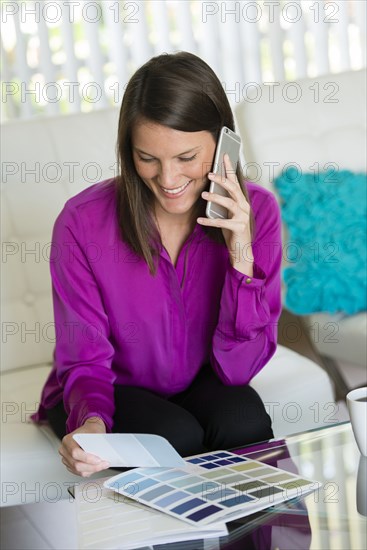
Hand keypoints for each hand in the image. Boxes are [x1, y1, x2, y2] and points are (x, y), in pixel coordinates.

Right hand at [59, 416, 109, 476]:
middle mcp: (64, 450)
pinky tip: (96, 467)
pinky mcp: (70, 465)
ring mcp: (66, 459)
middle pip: (76, 464)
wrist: (89, 430)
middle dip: (92, 466)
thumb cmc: (91, 430)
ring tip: (102, 466)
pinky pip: (79, 472)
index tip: (98, 459)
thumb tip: (102, 453)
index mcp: (68, 440)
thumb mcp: (95, 431)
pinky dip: (89, 471)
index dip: (87, 458)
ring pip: (78, 470)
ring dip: (92, 470)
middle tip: (104, 464)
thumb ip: (96, 442)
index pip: (75, 452)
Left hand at [197, 154, 253, 274]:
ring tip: (204, 194)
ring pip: (229, 203)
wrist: (242, 250)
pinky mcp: (238, 228)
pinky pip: (222, 222)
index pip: (235, 181)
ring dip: (216, 198)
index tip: (224, 155)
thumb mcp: (227, 214)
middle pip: (233, 189)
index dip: (230, 168)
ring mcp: (243, 217)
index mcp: (241, 201)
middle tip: (209, 173)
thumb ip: (222, 203)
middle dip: (222, 179)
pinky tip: (199, 219)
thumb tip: (209, 191)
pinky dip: (209, 221)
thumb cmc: (232, 231)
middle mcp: (244, 206)